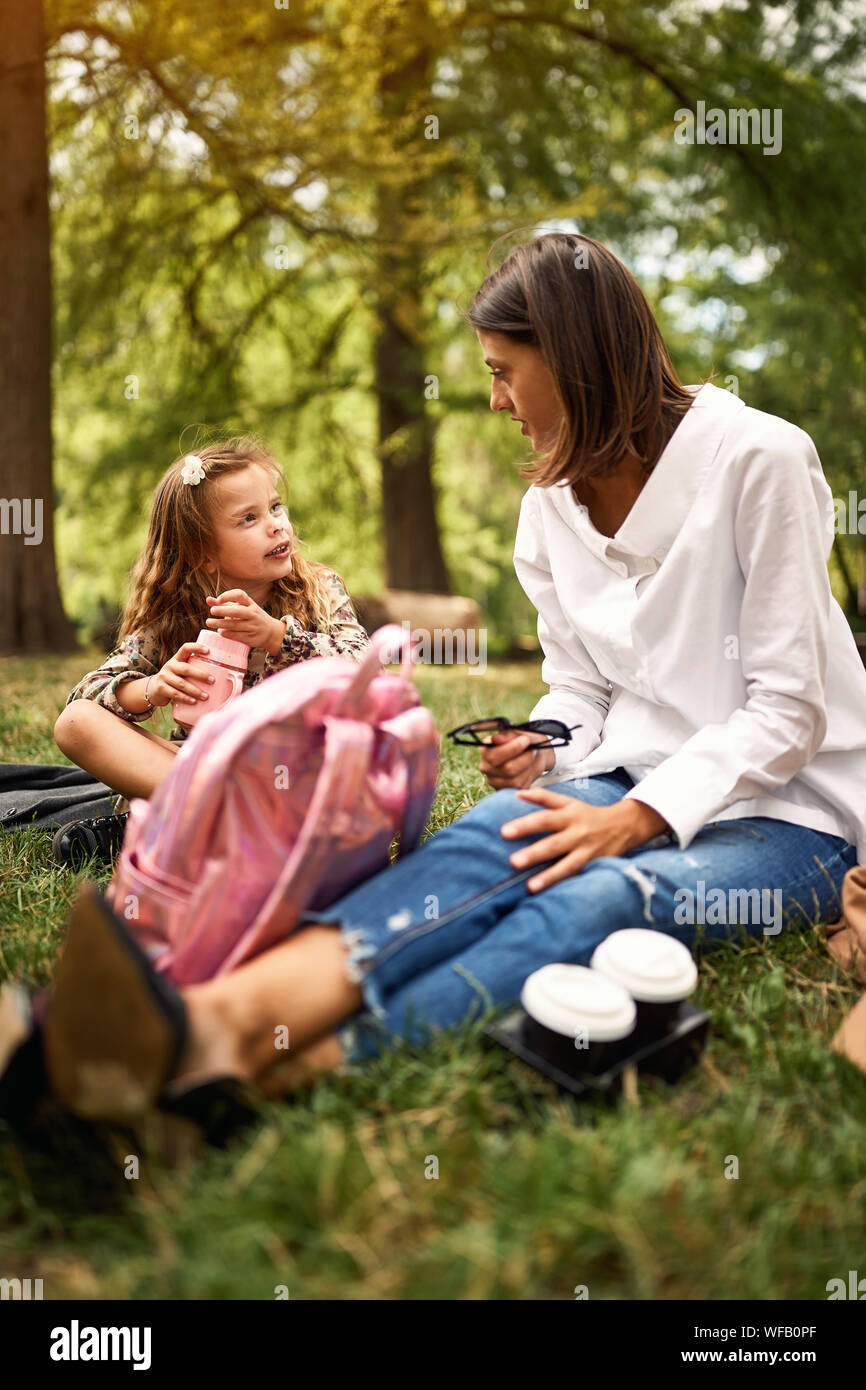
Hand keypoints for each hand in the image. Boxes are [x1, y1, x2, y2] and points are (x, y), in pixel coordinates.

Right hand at [147, 640, 215, 707]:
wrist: (154, 689)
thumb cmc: (174, 679)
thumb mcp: (180, 671)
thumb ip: (193, 670)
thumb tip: (219, 676)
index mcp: (176, 659)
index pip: (185, 648)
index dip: (196, 647)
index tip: (208, 650)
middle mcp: (170, 665)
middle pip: (186, 668)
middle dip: (201, 675)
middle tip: (212, 681)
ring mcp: (164, 676)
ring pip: (182, 683)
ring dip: (195, 691)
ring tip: (206, 696)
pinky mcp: (161, 688)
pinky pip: (175, 694)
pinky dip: (186, 698)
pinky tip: (194, 702)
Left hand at [205, 590, 284, 654]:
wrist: (272, 632)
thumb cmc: (252, 617)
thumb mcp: (242, 608)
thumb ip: (225, 604)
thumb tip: (208, 600)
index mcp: (250, 604)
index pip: (240, 595)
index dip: (228, 595)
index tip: (218, 599)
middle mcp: (253, 614)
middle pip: (237, 610)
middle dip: (224, 610)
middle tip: (212, 610)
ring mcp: (252, 626)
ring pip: (235, 625)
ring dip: (220, 624)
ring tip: (209, 622)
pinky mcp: (251, 637)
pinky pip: (237, 635)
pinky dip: (227, 633)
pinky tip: (220, 632)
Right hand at [479, 729, 555, 788]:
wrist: (532, 754)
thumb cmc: (523, 741)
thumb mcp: (518, 733)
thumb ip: (507, 736)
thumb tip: (495, 739)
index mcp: (484, 749)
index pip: (493, 755)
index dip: (512, 748)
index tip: (526, 740)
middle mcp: (485, 767)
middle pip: (507, 769)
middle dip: (525, 759)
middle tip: (533, 749)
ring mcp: (494, 781)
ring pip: (515, 779)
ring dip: (529, 768)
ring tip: (533, 757)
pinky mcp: (505, 790)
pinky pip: (520, 787)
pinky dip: (529, 777)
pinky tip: (530, 768)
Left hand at [501, 789, 670, 891]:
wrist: (624, 825)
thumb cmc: (588, 814)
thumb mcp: (569, 802)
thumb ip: (543, 797)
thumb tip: (517, 794)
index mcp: (568, 815)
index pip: (544, 819)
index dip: (525, 825)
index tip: (504, 832)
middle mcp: (577, 834)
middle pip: (554, 844)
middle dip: (534, 853)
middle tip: (512, 862)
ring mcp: (587, 852)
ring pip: (568, 865)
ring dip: (549, 877)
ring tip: (530, 887)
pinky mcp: (594, 866)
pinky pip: (578, 877)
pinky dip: (565, 885)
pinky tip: (550, 895)